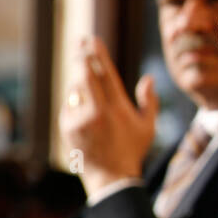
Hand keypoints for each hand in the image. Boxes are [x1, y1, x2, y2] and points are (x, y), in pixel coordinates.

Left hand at [59, 35, 158, 195]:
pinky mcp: (67, 128)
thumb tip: (149, 78)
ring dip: (77, 78)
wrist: (110, 178)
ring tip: (81, 70)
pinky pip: (68, 105)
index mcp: (117, 107)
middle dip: (81, 57)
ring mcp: (79, 120)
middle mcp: (97, 111)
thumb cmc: (132, 151)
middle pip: (84, 75)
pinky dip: (73, 99)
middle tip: (80, 45)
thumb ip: (150, 101)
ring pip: (74, 89)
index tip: (92, 39)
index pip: (105, 72)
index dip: (97, 54)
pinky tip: (80, 99)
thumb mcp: (148, 127)